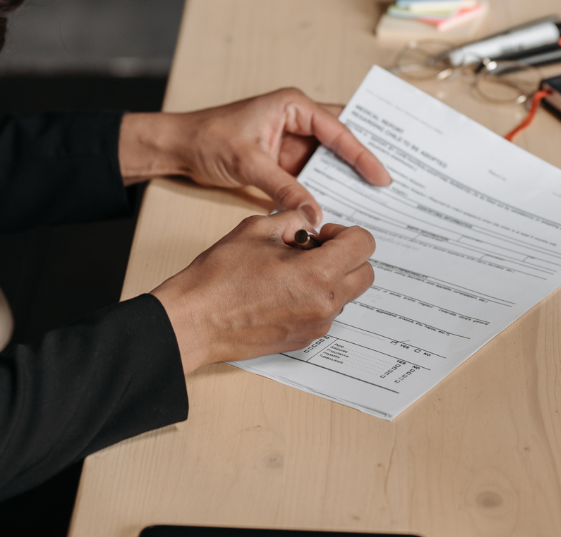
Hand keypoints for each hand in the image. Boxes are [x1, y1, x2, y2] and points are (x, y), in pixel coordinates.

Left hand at [119, 87, 390, 228]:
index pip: (337, 129)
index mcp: (293, 105)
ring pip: (329, 161)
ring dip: (347, 179)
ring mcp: (291, 141)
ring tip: (375, 201)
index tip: (382, 177)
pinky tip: (342, 206)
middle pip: (341, 141)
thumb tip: (313, 212)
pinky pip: (313, 175)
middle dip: (364, 161)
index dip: (362, 154)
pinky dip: (326, 189)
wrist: (179, 147)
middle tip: (394, 186)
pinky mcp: (284, 161)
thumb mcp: (248, 163)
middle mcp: (297, 119)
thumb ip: (283, 187)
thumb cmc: (207, 139)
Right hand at [151, 210, 375, 372]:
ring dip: (331, 277)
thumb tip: (309, 224)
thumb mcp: (257, 228)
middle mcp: (325, 304)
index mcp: (318, 273)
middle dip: (345, 255)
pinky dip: (315, 297)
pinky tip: (281, 290)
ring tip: (289, 270)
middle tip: (310, 249)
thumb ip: (293, 219)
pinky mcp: (304, 340)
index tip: (319, 235)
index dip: (343, 232)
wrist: (196, 319)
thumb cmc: (220, 274)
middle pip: (365, 273)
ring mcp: (316, 326)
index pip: (364, 245)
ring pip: (346, 294)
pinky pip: (326, 313)